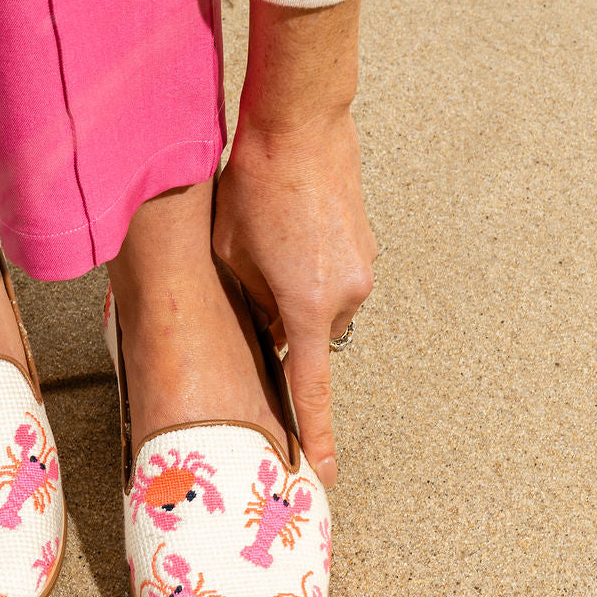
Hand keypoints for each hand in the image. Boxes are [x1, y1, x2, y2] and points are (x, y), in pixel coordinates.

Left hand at [212, 0, 376, 486]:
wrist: (300, 124)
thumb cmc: (253, 187)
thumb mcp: (230, 256)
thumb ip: (252, 306)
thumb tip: (270, 330)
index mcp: (306, 306)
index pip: (311, 389)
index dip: (316, 435)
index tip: (323, 472)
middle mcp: (344, 295)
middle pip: (307, 336)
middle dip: (280, 321)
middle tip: (251, 275)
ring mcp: (361, 269)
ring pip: (321, 306)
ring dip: (296, 290)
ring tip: (270, 242)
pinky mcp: (365, 247)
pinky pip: (335, 277)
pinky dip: (311, 268)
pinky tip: (289, 230)